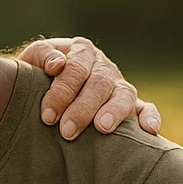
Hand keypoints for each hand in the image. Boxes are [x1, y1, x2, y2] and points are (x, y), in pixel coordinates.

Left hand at [18, 37, 160, 139]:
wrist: (40, 87)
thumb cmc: (35, 76)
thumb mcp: (32, 60)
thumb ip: (42, 55)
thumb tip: (57, 64)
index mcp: (80, 51)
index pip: (75, 68)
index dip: (62, 92)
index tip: (47, 116)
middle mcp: (103, 66)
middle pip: (99, 83)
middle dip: (83, 108)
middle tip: (67, 131)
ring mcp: (119, 85)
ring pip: (123, 94)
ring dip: (114, 111)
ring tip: (103, 127)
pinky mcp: (131, 104)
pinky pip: (146, 108)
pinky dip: (150, 117)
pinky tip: (148, 130)